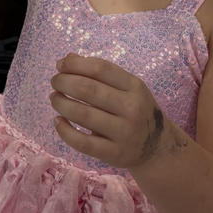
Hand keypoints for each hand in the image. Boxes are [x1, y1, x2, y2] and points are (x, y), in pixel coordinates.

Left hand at [50, 53, 165, 169]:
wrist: (157, 148)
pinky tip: (58, 121)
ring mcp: (123, 132)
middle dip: (64, 82)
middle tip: (55, 82)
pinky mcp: (113, 153)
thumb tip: (68, 59)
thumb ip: (100, 73)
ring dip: (61, 103)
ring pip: (82, 114)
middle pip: (88, 90)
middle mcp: (131, 108)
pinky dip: (64, 130)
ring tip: (55, 99)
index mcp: (134, 86)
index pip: (100, 68)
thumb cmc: (136, 111)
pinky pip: (81, 142)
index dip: (75, 64)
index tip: (60, 65)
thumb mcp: (127, 88)